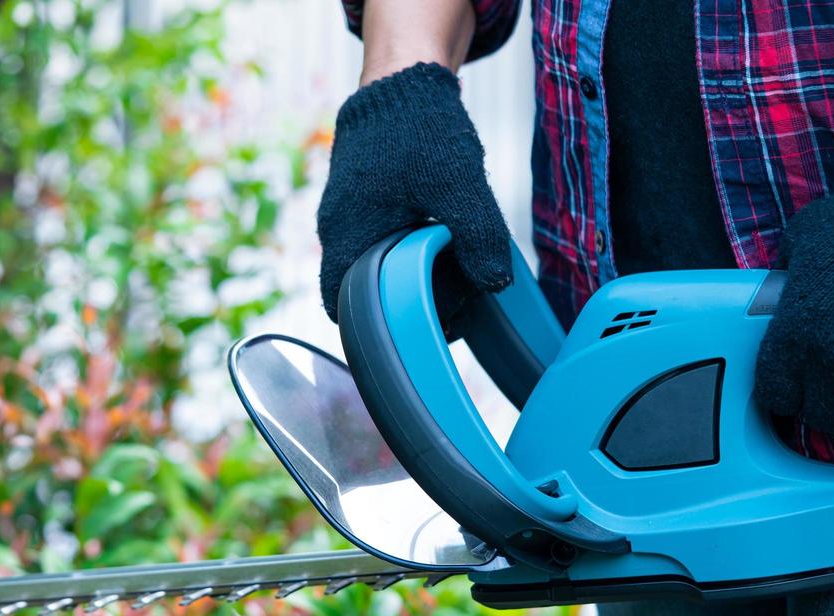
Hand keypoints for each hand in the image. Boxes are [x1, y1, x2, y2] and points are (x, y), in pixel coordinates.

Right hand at [316, 62, 511, 321]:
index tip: (425, 319)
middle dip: (410, 300)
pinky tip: (446, 237)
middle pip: (366, 290)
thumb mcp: (459, 185)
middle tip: (457, 296)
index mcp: (346, 233)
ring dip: (415, 274)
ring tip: (459, 267)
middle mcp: (338, 229)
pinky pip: (384, 241)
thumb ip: (478, 237)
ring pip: (378, 265)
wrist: (404, 77)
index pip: (342, 304)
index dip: (380, 322)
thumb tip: (495, 284)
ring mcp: (348, 214)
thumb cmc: (421, 129)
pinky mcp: (364, 202)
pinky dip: (412, 249)